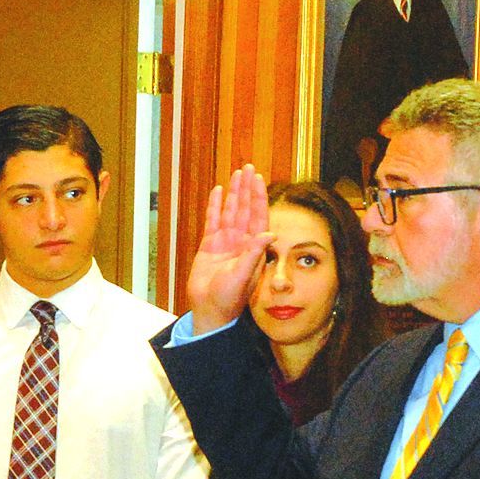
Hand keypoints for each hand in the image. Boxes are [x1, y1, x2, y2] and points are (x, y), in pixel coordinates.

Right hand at [183, 165, 271, 329]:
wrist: (210, 310)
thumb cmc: (229, 298)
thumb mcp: (243, 276)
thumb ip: (255, 254)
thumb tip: (270, 233)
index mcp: (253, 248)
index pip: (258, 216)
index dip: (258, 197)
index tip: (258, 179)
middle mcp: (241, 242)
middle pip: (245, 209)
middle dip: (247, 189)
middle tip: (248, 168)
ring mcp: (225, 243)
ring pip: (230, 212)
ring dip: (233, 193)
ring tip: (236, 174)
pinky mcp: (209, 246)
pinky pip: (213, 221)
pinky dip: (215, 206)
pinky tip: (218, 192)